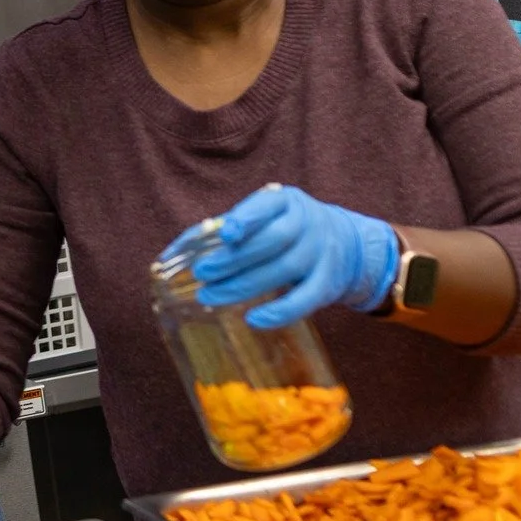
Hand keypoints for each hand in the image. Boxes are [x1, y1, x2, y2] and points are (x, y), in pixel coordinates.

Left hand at [166, 184, 398, 329]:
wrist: (344, 243)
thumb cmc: (284, 228)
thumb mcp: (265, 215)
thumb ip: (230, 227)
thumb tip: (176, 250)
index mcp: (286, 201)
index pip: (268, 204)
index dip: (247, 219)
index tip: (225, 234)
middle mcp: (308, 223)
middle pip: (273, 240)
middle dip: (233, 258)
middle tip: (202, 272)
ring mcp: (321, 253)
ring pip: (283, 270)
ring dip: (243, 286)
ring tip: (209, 295)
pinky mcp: (328, 283)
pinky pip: (305, 300)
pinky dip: (279, 312)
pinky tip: (252, 319)